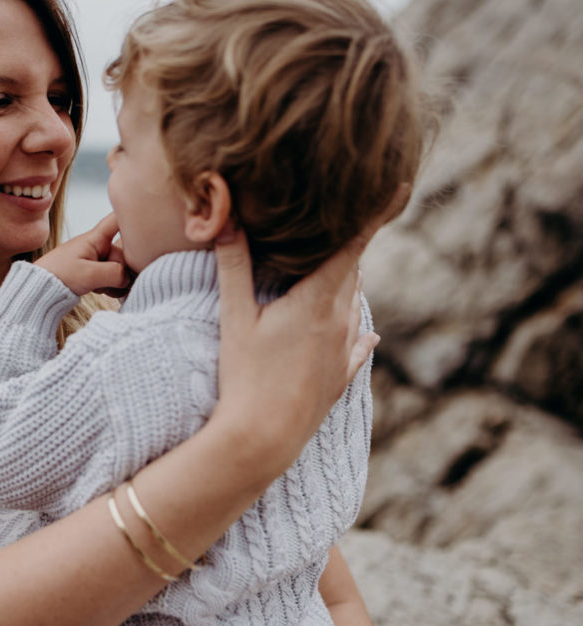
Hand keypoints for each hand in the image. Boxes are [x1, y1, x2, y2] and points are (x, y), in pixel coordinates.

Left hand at [36, 213, 129, 295]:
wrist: (40, 289)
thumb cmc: (59, 276)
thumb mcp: (89, 274)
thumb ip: (114, 273)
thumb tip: (128, 278)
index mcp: (96, 238)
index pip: (117, 219)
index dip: (131, 217)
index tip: (142, 216)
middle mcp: (99, 246)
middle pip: (124, 253)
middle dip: (122, 271)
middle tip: (111, 282)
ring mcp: (97, 259)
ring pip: (120, 269)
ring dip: (116, 281)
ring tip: (100, 287)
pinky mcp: (95, 272)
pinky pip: (113, 278)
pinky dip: (110, 286)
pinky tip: (99, 290)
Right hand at [211, 221, 380, 475]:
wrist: (262, 441)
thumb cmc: (244, 377)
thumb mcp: (235, 318)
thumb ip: (234, 265)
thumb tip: (227, 218)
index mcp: (317, 301)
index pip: (352, 245)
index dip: (375, 213)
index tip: (398, 185)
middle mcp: (340, 322)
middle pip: (350, 270)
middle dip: (346, 244)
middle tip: (345, 218)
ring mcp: (343, 351)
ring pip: (352, 303)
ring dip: (345, 282)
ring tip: (338, 263)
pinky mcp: (339, 377)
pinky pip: (356, 345)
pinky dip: (356, 330)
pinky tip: (367, 334)